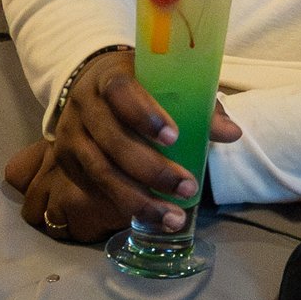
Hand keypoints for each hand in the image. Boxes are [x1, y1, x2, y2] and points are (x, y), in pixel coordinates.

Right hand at [12, 50, 239, 247]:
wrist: (91, 88)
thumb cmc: (139, 86)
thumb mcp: (165, 84)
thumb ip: (199, 106)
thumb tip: (233, 133)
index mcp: (110, 78)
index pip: (121, 92)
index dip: (145, 115)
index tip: (174, 137)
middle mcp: (85, 107)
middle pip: (113, 142)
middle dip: (152, 170)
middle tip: (188, 188)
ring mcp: (72, 137)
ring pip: (102, 173)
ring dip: (140, 200)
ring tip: (173, 218)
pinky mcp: (68, 164)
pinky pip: (94, 191)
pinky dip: (124, 208)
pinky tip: (151, 221)